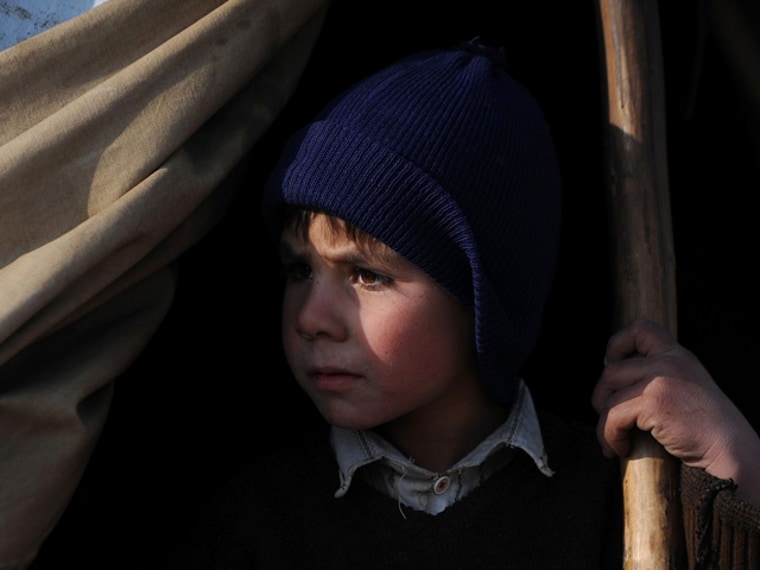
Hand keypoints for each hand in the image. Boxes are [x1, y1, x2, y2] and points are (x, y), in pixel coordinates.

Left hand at [592, 318, 759, 505]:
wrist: (731, 450)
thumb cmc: (706, 429)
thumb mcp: (685, 387)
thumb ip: (658, 375)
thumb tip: (610, 373)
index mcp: (678, 355)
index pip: (641, 329)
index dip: (617, 344)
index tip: (611, 367)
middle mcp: (669, 362)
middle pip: (612, 370)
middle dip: (602, 397)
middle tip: (609, 419)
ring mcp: (661, 380)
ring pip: (608, 397)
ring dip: (603, 423)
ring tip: (613, 440)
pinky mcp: (654, 403)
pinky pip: (613, 418)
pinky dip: (610, 436)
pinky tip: (620, 449)